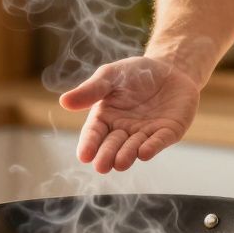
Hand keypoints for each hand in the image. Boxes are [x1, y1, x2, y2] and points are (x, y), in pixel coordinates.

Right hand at [59, 57, 200, 172]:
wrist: (170, 67)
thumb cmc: (134, 73)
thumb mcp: (110, 76)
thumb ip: (91, 90)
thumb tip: (64, 101)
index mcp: (106, 117)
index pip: (94, 133)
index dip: (89, 144)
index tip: (84, 155)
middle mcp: (124, 130)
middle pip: (113, 145)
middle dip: (107, 155)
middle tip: (101, 166)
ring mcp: (146, 133)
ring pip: (134, 147)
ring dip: (127, 155)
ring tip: (120, 162)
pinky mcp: (168, 132)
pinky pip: (159, 141)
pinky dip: (152, 147)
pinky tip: (144, 152)